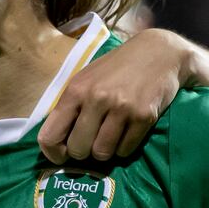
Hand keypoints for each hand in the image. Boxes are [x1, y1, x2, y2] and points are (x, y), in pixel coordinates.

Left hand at [39, 28, 192, 163]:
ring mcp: (121, 108)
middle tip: (91, 142)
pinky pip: (125, 150)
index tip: (62, 155)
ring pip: (102, 153)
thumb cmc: (116, 68)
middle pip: (78, 150)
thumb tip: (55, 142)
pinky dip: (124, 147)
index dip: (53, 153)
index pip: (49, 136)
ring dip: (105, 150)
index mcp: (75, 90)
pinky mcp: (143, 116)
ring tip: (110, 135)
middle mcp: (96, 99)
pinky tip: (127, 131)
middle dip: (83, 152)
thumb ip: (70, 107)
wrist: (158, 52)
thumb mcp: (85, 79)